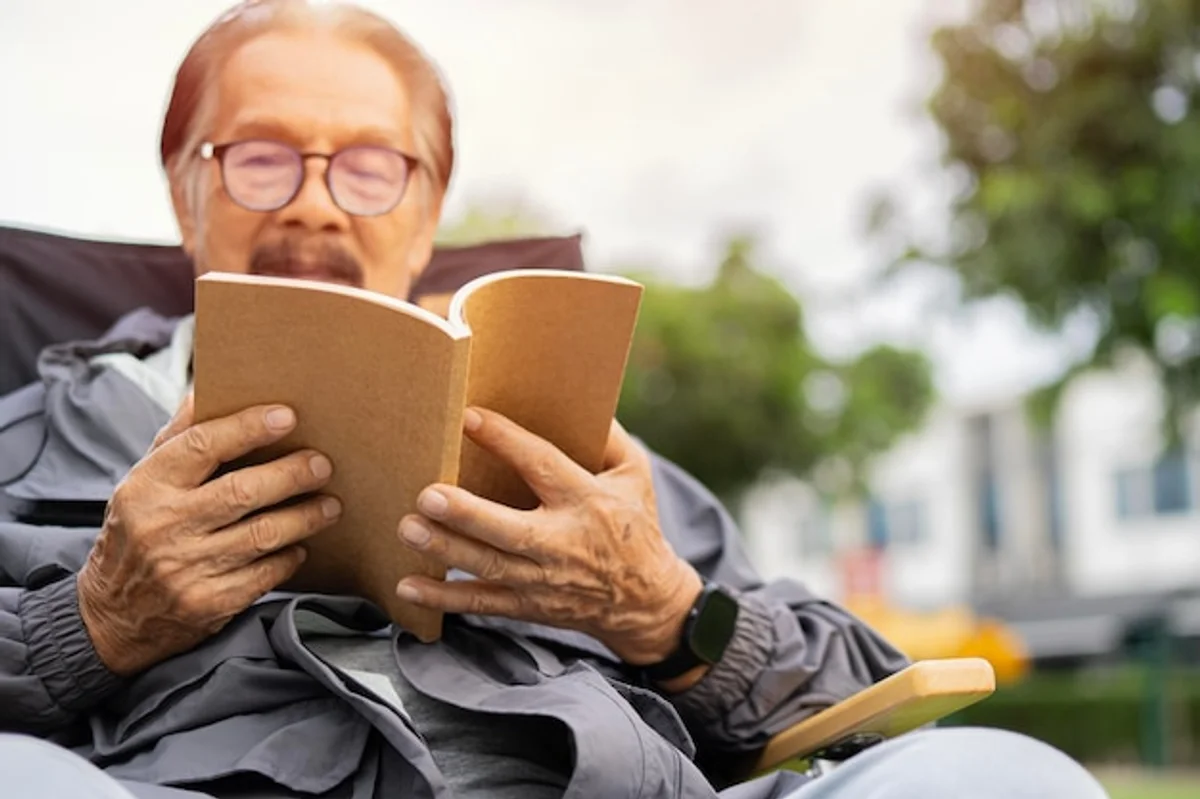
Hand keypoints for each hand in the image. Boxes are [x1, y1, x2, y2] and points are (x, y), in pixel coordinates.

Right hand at [77, 394, 341, 675]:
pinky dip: (289, 557)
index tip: (286, 416)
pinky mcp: (208, 603)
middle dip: (291, 474)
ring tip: (329, 505)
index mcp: (147, 487)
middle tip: (321, 464)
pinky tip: (299, 545)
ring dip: (305, 517)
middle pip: (242, 491)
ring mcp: (185, 569)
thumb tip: (207, 390)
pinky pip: (265, 575)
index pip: (201, 446)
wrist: (113, 616)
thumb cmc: (138, 533)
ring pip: (263, 534)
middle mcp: (163, 527)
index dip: (247, 428)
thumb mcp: (144, 482)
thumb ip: (178, 438)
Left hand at [395, 407, 702, 666]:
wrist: (646, 600)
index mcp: (586, 500)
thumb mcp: (635, 474)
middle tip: (427, 495)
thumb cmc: (634, 525)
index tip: (468, 418)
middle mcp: (562, 542)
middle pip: (509, 529)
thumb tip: (583, 399)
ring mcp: (543, 579)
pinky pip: (481, 603)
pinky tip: (406, 586)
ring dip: (446, 549)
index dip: (505, 441)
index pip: (542, 466)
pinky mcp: (528, 605)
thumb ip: (610, 437)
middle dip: (467, 514)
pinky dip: (443, 599)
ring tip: (408, 528)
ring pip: (488, 566)